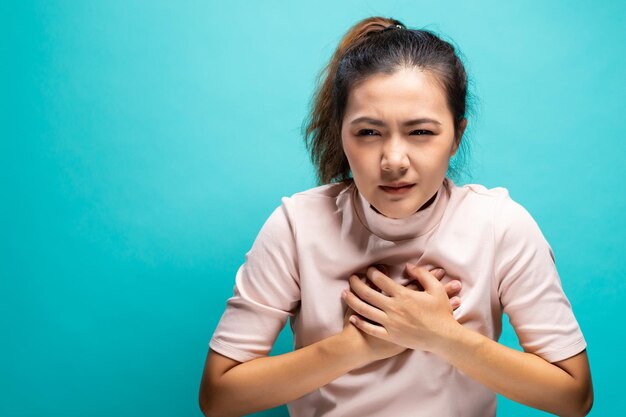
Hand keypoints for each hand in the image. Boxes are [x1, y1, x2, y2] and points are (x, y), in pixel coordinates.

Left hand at [343, 263, 460, 352]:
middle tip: (351, 278)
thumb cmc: (441, 313)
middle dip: (356, 283)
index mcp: (403, 295)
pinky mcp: (390, 336)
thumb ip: (422, 274)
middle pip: (368, 293)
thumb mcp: (436, 289)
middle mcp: (393, 308)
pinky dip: (360, 323)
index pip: (381, 280)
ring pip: (365, 310)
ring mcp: (390, 323)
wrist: (444, 338)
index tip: (368, 270)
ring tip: (344, 293)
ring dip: (352, 300)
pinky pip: (371, 329)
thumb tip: (408, 266)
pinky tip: (352, 318)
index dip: (371, 273)